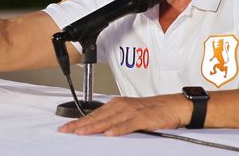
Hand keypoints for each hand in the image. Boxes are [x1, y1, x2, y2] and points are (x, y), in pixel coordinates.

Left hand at [58, 93, 190, 135]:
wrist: (172, 106)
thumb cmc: (152, 110)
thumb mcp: (129, 112)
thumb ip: (115, 119)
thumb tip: (100, 128)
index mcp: (117, 104)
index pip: (94, 114)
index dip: (79, 121)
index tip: (66, 127)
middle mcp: (121, 106)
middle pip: (97, 117)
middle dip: (80, 124)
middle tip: (66, 130)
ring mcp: (131, 112)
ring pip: (108, 121)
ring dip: (94, 127)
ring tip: (81, 132)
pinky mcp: (142, 118)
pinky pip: (128, 125)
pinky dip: (118, 129)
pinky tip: (109, 134)